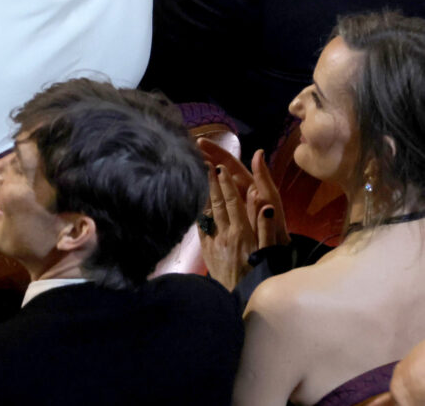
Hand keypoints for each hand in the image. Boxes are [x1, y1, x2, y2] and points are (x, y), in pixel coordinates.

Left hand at [198, 142, 288, 289]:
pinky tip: (194, 199)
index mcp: (241, 234)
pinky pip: (200, 225)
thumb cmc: (259, 276)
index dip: (226, 184)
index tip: (220, 167)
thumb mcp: (268, 254)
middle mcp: (224, 235)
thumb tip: (266, 206)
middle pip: (216, 203)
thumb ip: (266, 229)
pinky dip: (198, 210)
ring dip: (201, 192)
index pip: (232, 203)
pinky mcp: (205, 249)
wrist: (238, 299)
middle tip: (202, 162)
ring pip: (206, 212)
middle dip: (209, 181)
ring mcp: (212, 242)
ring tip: (196, 173)